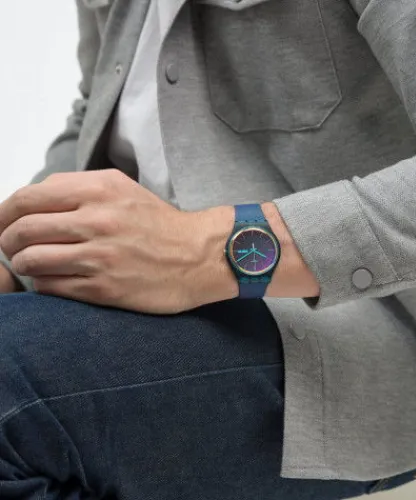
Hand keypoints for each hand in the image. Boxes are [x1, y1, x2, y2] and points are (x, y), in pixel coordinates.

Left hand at [0, 170, 236, 313]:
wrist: (198, 256)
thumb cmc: (160, 224)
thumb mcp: (123, 189)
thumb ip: (77, 188)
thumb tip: (32, 201)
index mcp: (98, 191)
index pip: (27, 198)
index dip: (3, 213)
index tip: (2, 224)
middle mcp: (96, 221)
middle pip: (22, 230)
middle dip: (7, 241)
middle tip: (12, 247)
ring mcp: (99, 256)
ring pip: (31, 261)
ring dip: (22, 264)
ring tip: (32, 264)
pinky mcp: (104, 288)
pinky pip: (51, 287)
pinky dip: (42, 284)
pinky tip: (53, 280)